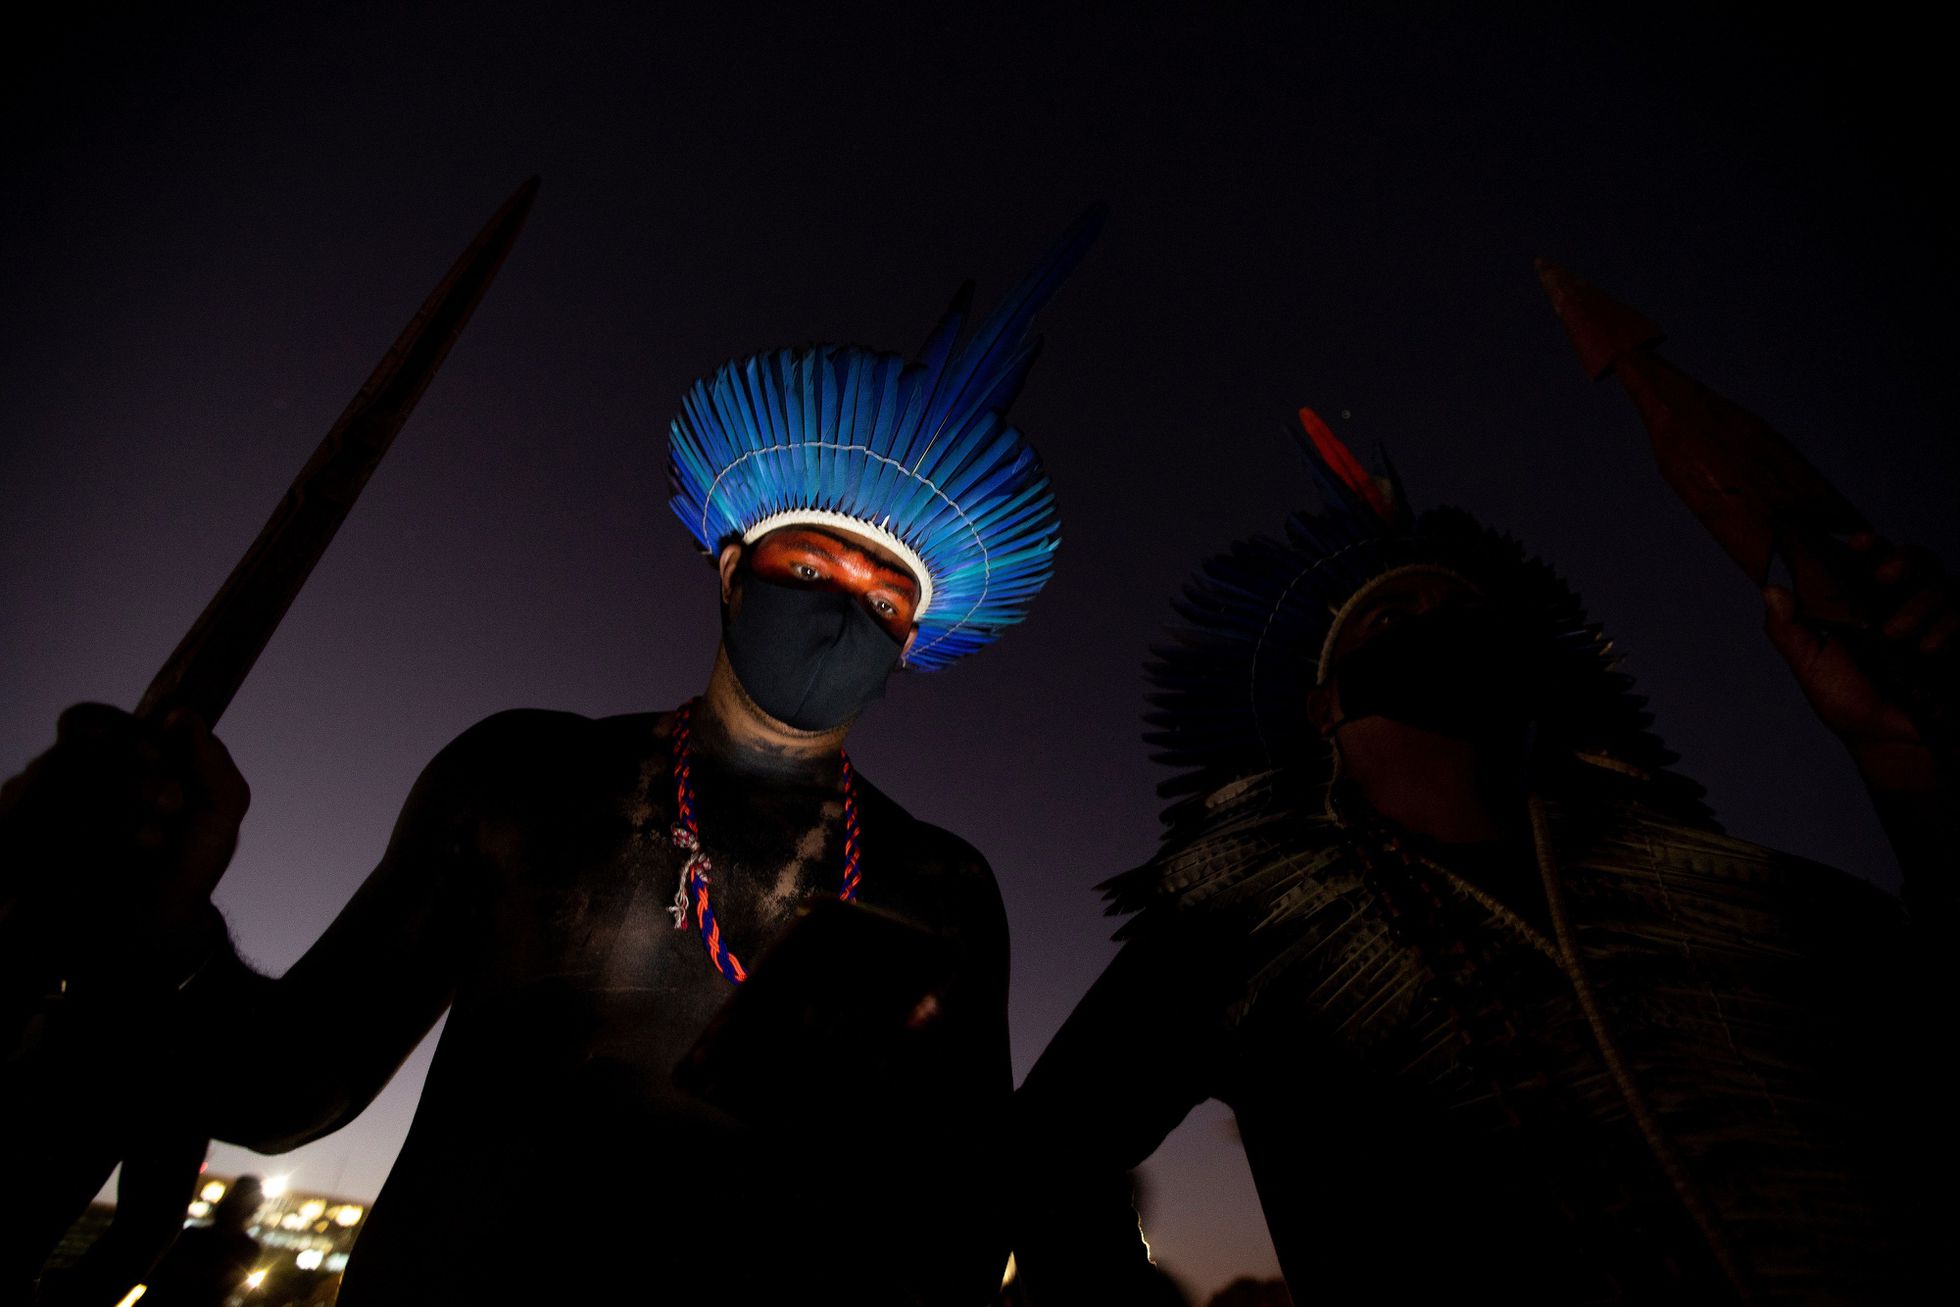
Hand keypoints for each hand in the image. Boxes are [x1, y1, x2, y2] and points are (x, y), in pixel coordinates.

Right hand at [0, 703, 248, 980]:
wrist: (168, 925)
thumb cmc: (188, 858)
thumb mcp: (219, 806)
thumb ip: (209, 758)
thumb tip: (180, 715)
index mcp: (101, 760)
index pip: (85, 723)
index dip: (116, 734)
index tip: (157, 757)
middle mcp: (58, 786)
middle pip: (66, 760)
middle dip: (128, 781)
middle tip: (172, 802)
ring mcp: (32, 823)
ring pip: (45, 801)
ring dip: (112, 819)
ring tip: (154, 843)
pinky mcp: (19, 872)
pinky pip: (30, 853)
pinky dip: (75, 863)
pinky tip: (109, 874)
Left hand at [1762, 533, 1954, 754]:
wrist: (1888, 741)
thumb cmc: (1848, 701)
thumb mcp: (1811, 667)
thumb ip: (1789, 630)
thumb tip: (1771, 589)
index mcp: (1861, 603)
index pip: (1869, 560)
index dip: (1869, 545)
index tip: (1859, 542)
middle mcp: (1899, 604)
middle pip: (1913, 560)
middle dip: (1901, 559)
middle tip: (1883, 577)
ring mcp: (1932, 619)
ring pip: (1938, 585)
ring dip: (1917, 606)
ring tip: (1895, 636)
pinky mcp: (1958, 636)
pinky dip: (1945, 629)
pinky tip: (1928, 651)